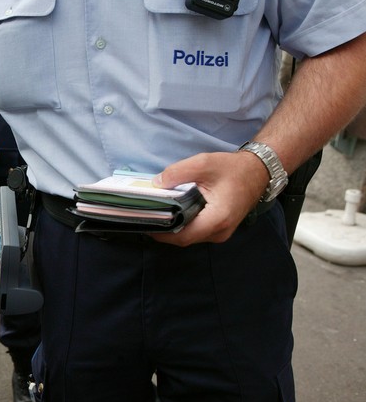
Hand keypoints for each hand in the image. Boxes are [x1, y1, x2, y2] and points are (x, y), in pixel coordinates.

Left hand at [150, 151, 268, 246]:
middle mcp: (220, 231)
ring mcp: (220, 233)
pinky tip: (171, 213)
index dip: (162, 232)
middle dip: (163, 230)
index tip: (144, 223)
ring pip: (189, 237)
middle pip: (184, 239)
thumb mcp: (203, 163)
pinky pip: (196, 232)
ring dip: (172, 228)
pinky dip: (182, 225)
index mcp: (217, 218)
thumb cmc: (233, 169)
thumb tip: (156, 184)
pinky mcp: (219, 229)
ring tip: (155, 214)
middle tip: (145, 217)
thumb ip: (178, 172)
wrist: (257, 172)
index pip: (183, 236)